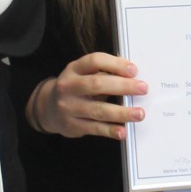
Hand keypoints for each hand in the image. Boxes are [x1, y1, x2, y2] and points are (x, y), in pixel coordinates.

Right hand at [28, 52, 148, 140]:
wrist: (48, 108)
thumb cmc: (75, 88)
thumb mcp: (82, 74)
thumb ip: (102, 73)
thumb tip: (132, 75)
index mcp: (74, 69)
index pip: (94, 61)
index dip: (115, 64)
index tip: (134, 70)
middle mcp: (68, 86)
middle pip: (96, 84)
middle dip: (123, 86)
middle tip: (142, 88)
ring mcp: (69, 107)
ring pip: (97, 110)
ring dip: (121, 112)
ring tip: (139, 113)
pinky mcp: (72, 125)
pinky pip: (94, 128)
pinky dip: (110, 130)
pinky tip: (123, 131)